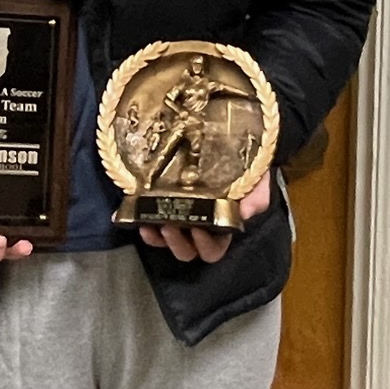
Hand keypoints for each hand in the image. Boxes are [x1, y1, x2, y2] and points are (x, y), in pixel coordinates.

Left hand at [139, 172, 272, 263]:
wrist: (232, 137)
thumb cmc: (246, 163)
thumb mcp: (256, 177)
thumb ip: (256, 196)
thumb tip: (244, 214)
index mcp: (221, 225)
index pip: (214, 249)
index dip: (206, 245)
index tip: (200, 227)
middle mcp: (198, 225)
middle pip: (186, 251)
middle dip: (177, 243)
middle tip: (170, 225)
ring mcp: (177, 215)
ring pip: (165, 240)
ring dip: (157, 237)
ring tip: (151, 223)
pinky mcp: (159, 203)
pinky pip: (146, 221)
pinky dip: (137, 223)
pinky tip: (132, 216)